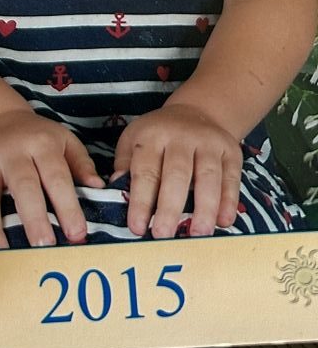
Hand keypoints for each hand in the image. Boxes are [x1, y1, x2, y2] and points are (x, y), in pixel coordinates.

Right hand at [0, 108, 103, 248]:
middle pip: (21, 185)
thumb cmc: (36, 138)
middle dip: (33, 217)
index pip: (55, 175)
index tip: (77, 234)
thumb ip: (81, 164)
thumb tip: (99, 189)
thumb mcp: (64, 140)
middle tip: (44, 247)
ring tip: (4, 256)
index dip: (67, 205)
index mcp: (39, 144)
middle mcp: (8, 153)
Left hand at [113, 102, 241, 238]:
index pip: (145, 171)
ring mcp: (209, 143)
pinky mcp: (231, 151)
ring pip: (208, 177)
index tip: (137, 228)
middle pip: (176, 174)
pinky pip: (231, 178)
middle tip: (164, 235)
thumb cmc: (158, 135)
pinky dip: (229, 201)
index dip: (141, 201)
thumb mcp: (133, 140)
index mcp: (152, 136)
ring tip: (198, 234)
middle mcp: (181, 137)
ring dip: (204, 208)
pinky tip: (223, 222)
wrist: (196, 113)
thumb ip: (124, 165)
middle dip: (170, 207)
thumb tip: (116, 190)